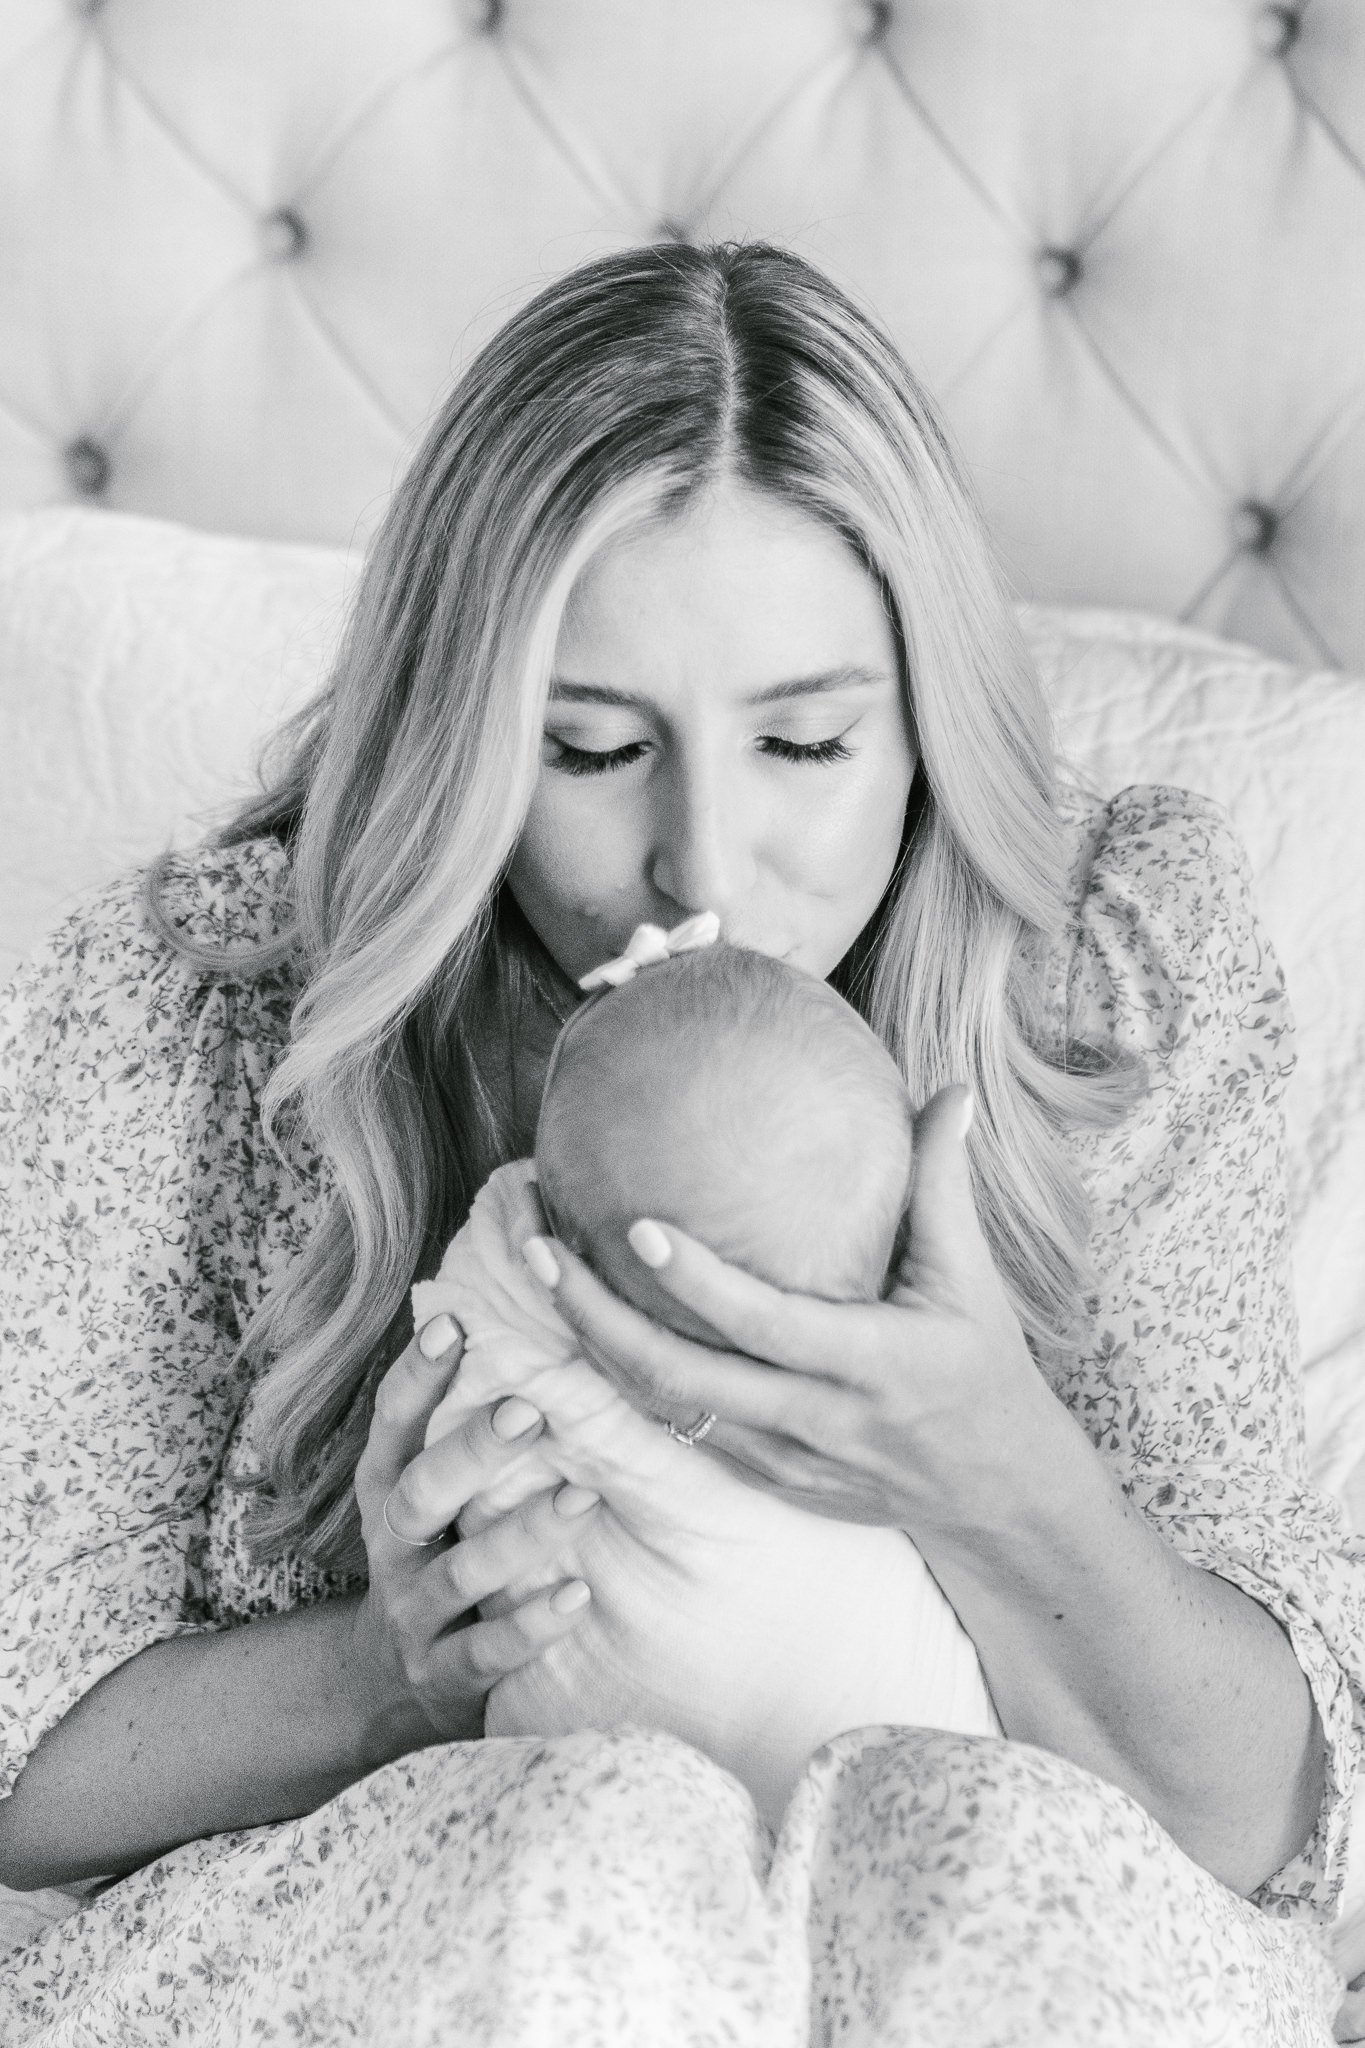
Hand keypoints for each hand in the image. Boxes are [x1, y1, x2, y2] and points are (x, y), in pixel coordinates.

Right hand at [348, 1313, 599, 1746]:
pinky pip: (487, 1652)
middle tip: (527, 1410)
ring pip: (460, 1573)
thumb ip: (465, 1424)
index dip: (416, 1375)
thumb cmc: (439, 1552)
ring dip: (521, 1535)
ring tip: (582, 1497)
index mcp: (388, 1489)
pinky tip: (579, 1596)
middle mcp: (392, 1548)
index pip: (391, 1424)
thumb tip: (520, 1312)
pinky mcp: (444, 1677)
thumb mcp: (437, 1492)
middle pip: (418, 1493)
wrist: (391, 1684)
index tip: (455, 1323)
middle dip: (470, 1452)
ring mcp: (413, 1615)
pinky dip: (531, 1625)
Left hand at [518, 1088, 1066, 1541]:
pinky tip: (583, 1325)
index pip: (768, 1324)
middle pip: (682, 1378)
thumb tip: (946, 1087)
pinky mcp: (762, 1480)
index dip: (699, 1283)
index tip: (636, 1227)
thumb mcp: (970, 1279)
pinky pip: (676, 1429)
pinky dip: (623, 1380)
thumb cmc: (980, 1367)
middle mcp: (816, 1420)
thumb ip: (943, 1183)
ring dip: (593, 1347)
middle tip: (537, 1248)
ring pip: (663, 1409)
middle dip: (597, 1317)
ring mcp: (782, 1460)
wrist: (995, 1496)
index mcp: (869, 1363)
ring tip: (540, 1273)